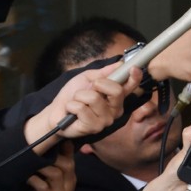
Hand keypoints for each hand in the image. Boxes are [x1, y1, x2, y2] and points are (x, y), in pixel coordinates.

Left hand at [24, 62, 141, 153]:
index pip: (131, 86)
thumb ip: (105, 72)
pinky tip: (72, 112)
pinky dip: (72, 105)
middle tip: (90, 88)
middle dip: (98, 84)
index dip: (135, 76)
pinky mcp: (94, 127)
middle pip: (116, 91)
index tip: (133, 68)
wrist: (56, 112)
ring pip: (94, 98)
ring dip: (79, 96)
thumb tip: (121, 63)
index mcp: (117, 97)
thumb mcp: (88, 78)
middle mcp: (116, 109)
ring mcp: (106, 120)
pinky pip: (81, 108)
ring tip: (77, 102)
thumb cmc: (73, 95)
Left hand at [27, 142, 76, 190]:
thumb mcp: (60, 190)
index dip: (63, 146)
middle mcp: (68, 184)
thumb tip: (45, 157)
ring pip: (54, 171)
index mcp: (72, 179)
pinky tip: (25, 177)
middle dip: (51, 152)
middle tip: (38, 145)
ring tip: (29, 161)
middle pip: (65, 162)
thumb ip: (56, 175)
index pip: (71, 158)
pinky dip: (32, 179)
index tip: (53, 136)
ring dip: (40, 165)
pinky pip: (40, 185)